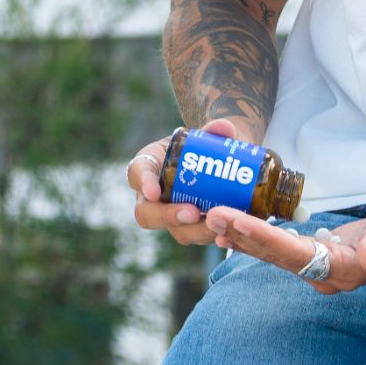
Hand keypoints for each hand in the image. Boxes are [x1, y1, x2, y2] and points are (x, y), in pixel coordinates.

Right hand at [128, 118, 238, 246]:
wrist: (221, 162)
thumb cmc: (203, 146)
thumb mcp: (206, 135)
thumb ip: (215, 130)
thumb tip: (224, 128)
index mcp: (150, 164)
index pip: (138, 172)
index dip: (143, 183)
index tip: (154, 191)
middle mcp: (153, 195)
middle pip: (147, 213)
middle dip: (168, 216)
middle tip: (192, 213)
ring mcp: (172, 215)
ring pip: (176, 231)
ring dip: (196, 231)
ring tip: (218, 225)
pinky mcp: (192, 227)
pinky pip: (197, 236)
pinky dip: (213, 236)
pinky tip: (228, 234)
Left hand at [205, 196, 365, 294]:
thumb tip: (365, 258)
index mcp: (345, 269)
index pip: (294, 253)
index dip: (262, 237)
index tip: (234, 220)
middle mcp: (327, 275)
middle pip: (277, 256)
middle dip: (244, 235)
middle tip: (210, 214)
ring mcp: (322, 269)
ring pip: (275, 255)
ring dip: (245, 237)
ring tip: (214, 219)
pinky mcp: (320, 258)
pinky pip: (283, 249)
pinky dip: (259, 237)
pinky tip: (239, 227)